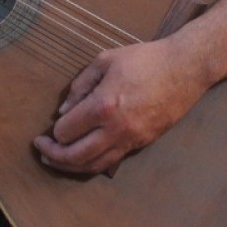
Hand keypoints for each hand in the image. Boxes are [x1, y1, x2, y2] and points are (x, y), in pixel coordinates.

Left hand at [32, 38, 201, 175]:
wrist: (185, 68)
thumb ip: (80, 85)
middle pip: (76, 156)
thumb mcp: (105, 60)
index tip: (50, 126)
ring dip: (71, 167)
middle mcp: (116, 128)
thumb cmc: (144, 59)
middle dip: (54, 155)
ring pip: (95, 165)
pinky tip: (83, 158)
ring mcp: (131, 139)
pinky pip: (113, 161)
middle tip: (41, 150)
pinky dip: (93, 163)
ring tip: (56, 160)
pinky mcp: (143, 143)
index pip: (67, 130)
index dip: (54, 131)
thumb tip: (64, 110)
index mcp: (103, 105)